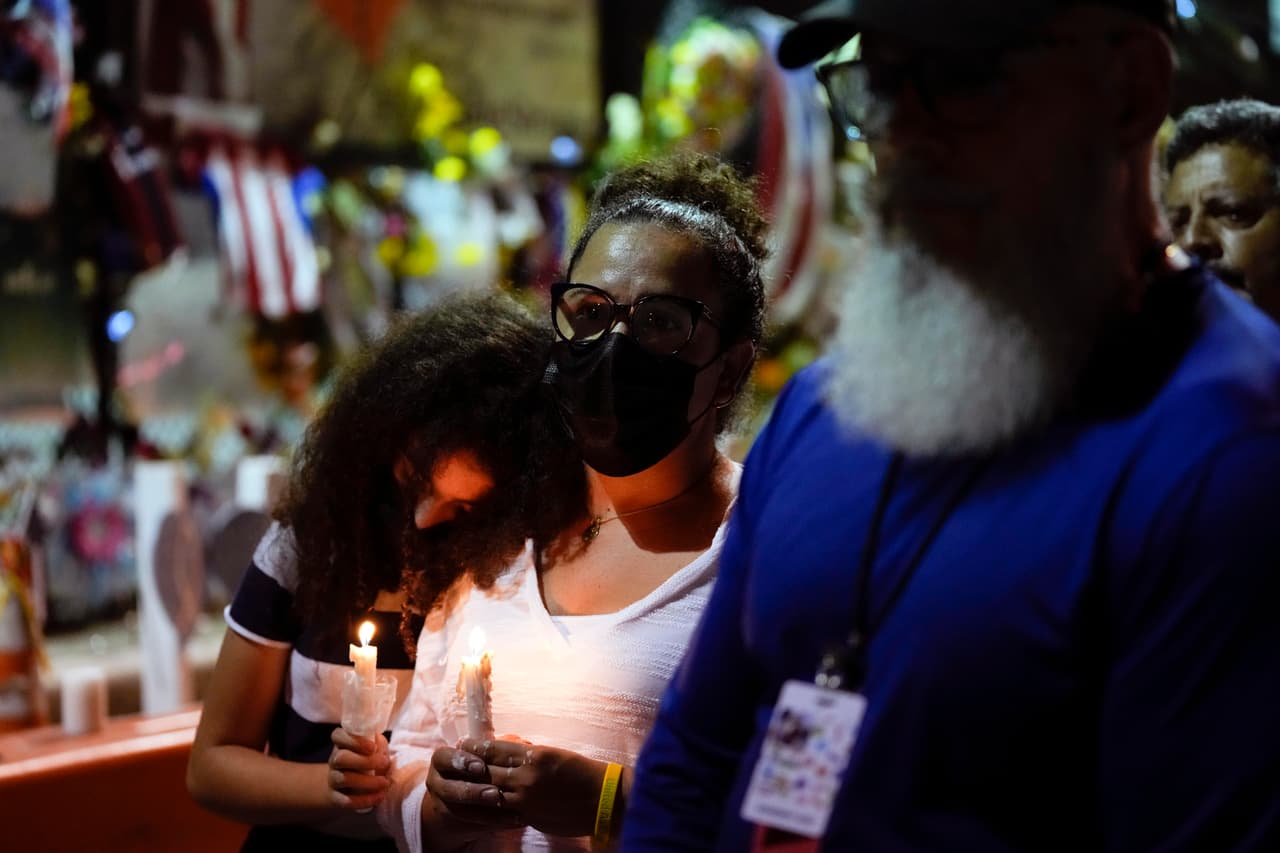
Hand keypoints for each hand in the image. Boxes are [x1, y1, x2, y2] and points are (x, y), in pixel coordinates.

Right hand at [328, 728, 389, 810]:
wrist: (348, 785)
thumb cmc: (366, 760)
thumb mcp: (373, 747)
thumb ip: (377, 743)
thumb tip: (379, 744)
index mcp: (342, 743)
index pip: (338, 735)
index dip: (354, 740)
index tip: (372, 747)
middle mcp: (334, 760)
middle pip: (341, 758)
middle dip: (365, 761)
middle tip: (385, 763)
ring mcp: (333, 779)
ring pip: (344, 779)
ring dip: (367, 781)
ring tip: (385, 782)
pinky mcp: (335, 797)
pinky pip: (345, 800)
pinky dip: (364, 800)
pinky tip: (379, 797)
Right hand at [423, 746, 526, 845]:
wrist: (460, 796)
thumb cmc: (477, 766)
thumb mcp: (480, 754)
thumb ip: (494, 750)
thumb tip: (520, 742)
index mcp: (441, 760)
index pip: (445, 758)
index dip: (463, 762)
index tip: (481, 766)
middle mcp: (436, 782)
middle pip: (450, 789)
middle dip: (474, 792)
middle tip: (495, 793)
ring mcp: (441, 804)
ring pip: (459, 810)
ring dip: (484, 811)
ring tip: (506, 809)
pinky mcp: (452, 822)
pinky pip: (472, 824)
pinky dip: (494, 822)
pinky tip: (514, 819)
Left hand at [459, 737, 611, 837]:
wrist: (603, 799)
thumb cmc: (583, 771)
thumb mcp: (554, 754)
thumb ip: (529, 755)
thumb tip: (509, 752)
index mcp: (534, 755)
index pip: (495, 749)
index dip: (475, 747)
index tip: (463, 744)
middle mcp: (526, 777)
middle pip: (486, 770)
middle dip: (467, 766)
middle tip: (453, 762)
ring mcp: (526, 800)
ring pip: (489, 793)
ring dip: (473, 788)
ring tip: (460, 784)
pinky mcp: (529, 818)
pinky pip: (502, 812)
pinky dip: (490, 807)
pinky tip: (481, 804)